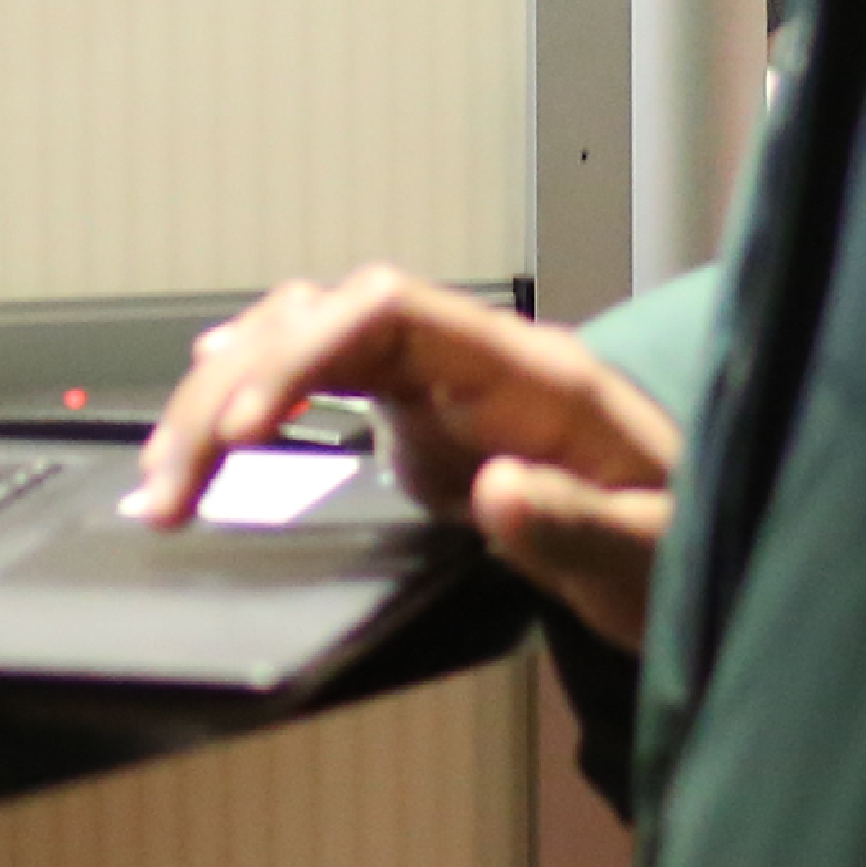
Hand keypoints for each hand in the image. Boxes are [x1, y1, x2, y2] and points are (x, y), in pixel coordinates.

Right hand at [134, 265, 684, 652]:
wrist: (698, 553)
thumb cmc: (682, 546)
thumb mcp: (647, 555)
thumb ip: (575, 526)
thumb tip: (497, 492)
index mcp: (532, 373)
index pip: (392, 311)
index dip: (308, 350)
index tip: (248, 426)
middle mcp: (475, 361)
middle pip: (327, 321)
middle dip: (236, 389)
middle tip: (171, 483)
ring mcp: (445, 385)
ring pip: (312, 343)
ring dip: (230, 398)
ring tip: (167, 478)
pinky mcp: (424, 423)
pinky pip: (325, 383)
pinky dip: (259, 401)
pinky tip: (211, 424)